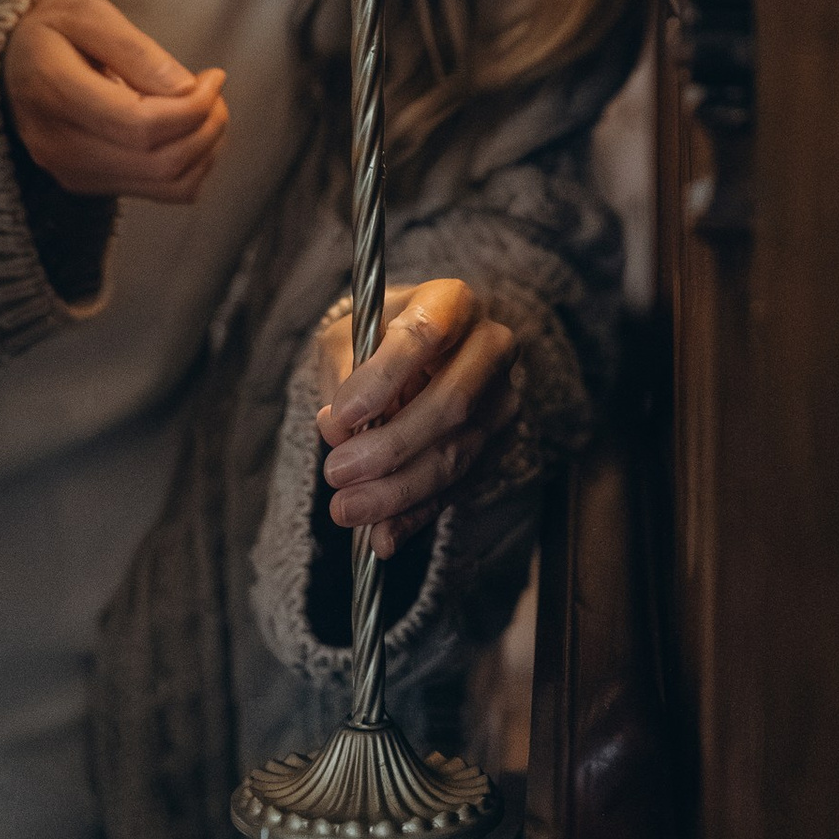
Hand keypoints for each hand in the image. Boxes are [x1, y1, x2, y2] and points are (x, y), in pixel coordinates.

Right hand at [6, 0, 227, 204]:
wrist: (6, 64)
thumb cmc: (52, 32)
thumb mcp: (88, 16)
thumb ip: (135, 50)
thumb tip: (186, 88)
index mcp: (54, 94)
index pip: (141, 126)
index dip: (194, 107)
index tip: (213, 76)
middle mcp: (59, 146)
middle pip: (162, 162)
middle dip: (207, 126)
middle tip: (213, 89)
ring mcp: (72, 173)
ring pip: (169, 184)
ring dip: (205, 148)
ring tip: (204, 107)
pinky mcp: (87, 185)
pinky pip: (161, 191)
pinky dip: (191, 164)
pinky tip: (185, 129)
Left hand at [315, 277, 521, 556]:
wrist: (419, 351)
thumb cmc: (378, 336)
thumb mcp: (349, 336)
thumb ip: (342, 374)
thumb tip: (339, 429)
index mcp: (453, 302)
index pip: (425, 334)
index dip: (383, 378)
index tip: (339, 416)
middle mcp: (491, 348)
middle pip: (452, 403)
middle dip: (390, 447)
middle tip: (336, 473)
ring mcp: (502, 400)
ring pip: (457, 453)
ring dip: (398, 491)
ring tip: (346, 510)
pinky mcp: (498, 446)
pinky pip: (459, 487)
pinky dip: (416, 515)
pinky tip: (383, 536)